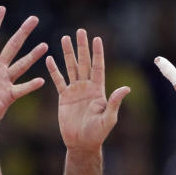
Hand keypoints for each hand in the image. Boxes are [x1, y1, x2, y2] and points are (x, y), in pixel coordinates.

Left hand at [0, 6, 46, 122]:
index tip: (2, 8)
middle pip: (11, 46)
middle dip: (23, 32)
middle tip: (34, 18)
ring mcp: (4, 81)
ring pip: (21, 65)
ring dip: (32, 56)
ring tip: (45, 45)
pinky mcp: (8, 96)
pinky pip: (21, 89)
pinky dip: (30, 85)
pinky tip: (41, 80)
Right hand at [46, 30, 129, 150]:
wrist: (81, 143)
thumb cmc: (97, 133)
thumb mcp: (109, 118)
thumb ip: (114, 102)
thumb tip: (126, 88)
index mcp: (98, 89)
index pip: (98, 67)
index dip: (97, 53)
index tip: (96, 38)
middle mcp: (87, 87)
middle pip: (84, 63)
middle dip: (82, 47)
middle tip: (79, 31)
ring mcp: (75, 91)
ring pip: (70, 68)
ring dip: (68, 53)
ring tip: (64, 38)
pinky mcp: (64, 98)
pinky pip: (58, 81)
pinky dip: (54, 70)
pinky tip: (50, 59)